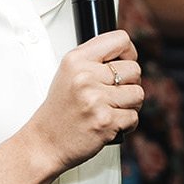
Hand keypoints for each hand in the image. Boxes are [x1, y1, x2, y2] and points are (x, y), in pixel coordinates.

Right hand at [27, 29, 142, 171]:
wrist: (45, 143)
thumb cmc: (60, 110)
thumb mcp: (69, 73)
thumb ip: (95, 59)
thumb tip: (127, 54)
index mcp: (76, 60)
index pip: (120, 39)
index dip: (129, 53)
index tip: (124, 63)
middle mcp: (85, 77)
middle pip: (134, 69)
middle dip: (129, 83)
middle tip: (113, 94)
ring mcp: (96, 99)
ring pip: (138, 93)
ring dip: (129, 105)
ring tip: (111, 109)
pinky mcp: (106, 121)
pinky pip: (134, 117)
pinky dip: (126, 123)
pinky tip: (109, 123)